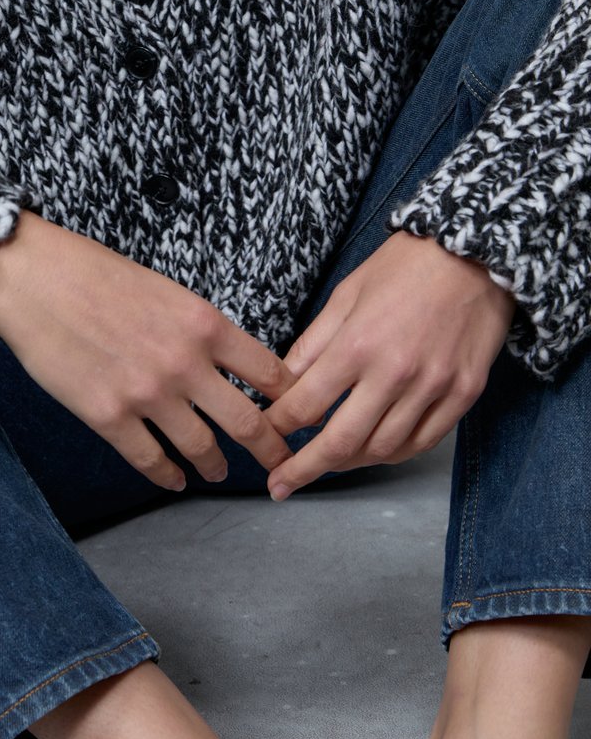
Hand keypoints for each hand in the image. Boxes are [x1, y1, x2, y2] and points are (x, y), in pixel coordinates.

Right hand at [0, 211, 296, 490]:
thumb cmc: (95, 274)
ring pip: (202, 448)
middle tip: (280, 463)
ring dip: (215, 465)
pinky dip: (168, 476)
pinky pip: (151, 460)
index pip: (269, 372)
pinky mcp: (108, 417)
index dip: (289, 400)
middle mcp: (185, 362)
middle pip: (248, 422)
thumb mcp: (166, 290)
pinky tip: (174, 479)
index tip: (294, 415)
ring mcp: (147, 394)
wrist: (35, 278)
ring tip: (218, 470)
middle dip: (270, 450)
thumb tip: (224, 364)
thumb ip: (198, 330)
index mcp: (205, 323)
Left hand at [264, 229, 514, 499]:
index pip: (305, 405)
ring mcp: (433, 388)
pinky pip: (422, 443)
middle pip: (340, 442)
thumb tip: (285, 383)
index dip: (278, 428)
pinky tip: (373, 451)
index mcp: (357, 344)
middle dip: (304, 468)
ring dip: (348, 463)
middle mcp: (394, 374)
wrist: (475, 254)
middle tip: (281, 483)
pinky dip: (393, 454)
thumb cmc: (405, 266)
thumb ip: (314, 343)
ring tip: (326, 465)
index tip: (263, 437)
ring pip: (382, 450)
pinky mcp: (463, 394)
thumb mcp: (346, 294)